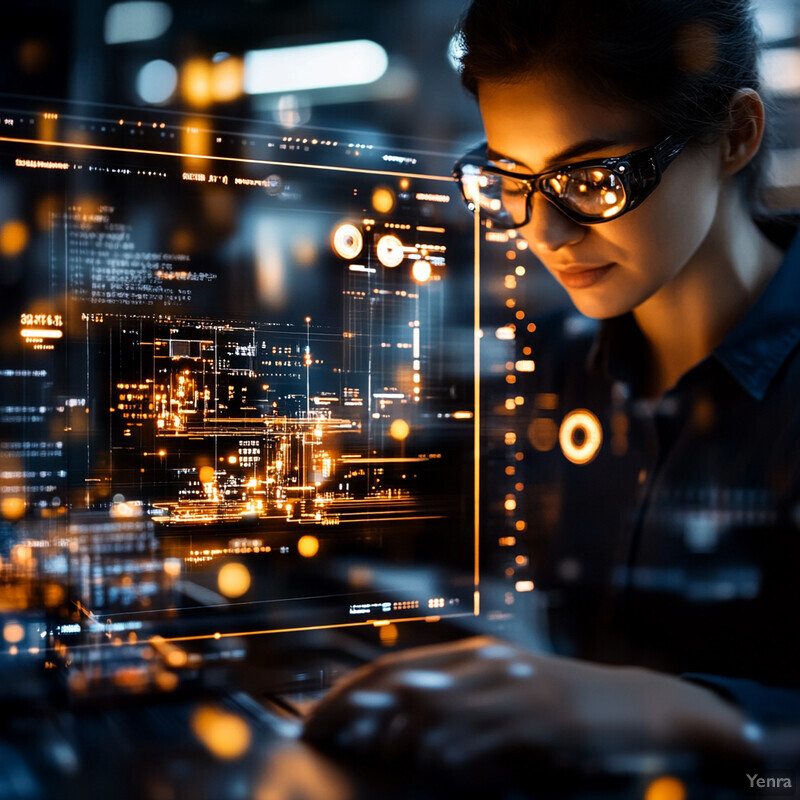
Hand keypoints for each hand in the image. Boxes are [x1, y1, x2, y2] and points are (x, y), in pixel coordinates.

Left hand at [303, 636, 758, 787]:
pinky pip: (485, 736)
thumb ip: (459, 703)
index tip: (313, 719)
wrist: (635, 705)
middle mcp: (485, 665)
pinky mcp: (542, 719)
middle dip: (353, 707)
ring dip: (396, 735)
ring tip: (370, 756)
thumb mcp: (506, 690)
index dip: (349, 691)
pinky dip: (452, 753)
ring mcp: (513, 690)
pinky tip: (433, 767)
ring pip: (438, 707)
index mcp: (472, 656)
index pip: (393, 668)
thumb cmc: (563, 703)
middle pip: (402, 681)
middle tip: (317, 735)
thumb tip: (402, 731)